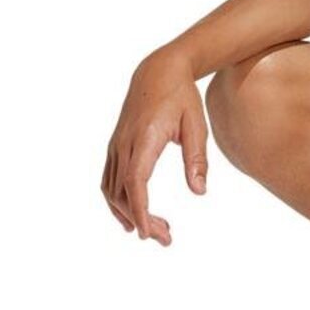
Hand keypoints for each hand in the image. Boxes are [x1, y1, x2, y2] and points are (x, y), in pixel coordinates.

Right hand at [102, 51, 208, 244]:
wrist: (158, 71)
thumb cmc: (181, 97)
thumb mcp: (196, 126)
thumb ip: (197, 159)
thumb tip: (199, 192)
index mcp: (144, 139)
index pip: (136, 183)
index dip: (141, 210)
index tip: (148, 233)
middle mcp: (123, 144)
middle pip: (123, 193)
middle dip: (142, 219)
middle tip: (165, 238)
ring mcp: (116, 146)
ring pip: (111, 189)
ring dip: (127, 214)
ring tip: (150, 232)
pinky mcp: (115, 146)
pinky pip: (109, 179)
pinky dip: (116, 201)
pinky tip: (130, 215)